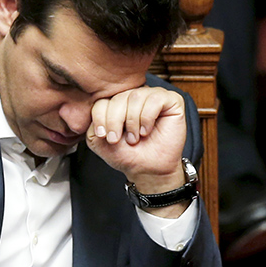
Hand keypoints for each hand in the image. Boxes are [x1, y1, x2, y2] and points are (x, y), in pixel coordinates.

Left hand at [86, 86, 188, 216]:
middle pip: (118, 98)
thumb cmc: (128, 155)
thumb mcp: (100, 142)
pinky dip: (147, 117)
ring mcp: (154, 96)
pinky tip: (147, 130)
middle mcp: (135, 96)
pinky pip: (155, 99)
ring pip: (136, 96)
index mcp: (118, 102)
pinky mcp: (171, 100)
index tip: (104, 136)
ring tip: (135, 137)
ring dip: (133, 121)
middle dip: (115, 121)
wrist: (149, 170)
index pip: (103, 100)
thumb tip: (96, 109)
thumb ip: (93, 123)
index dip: (101, 118)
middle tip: (118, 139)